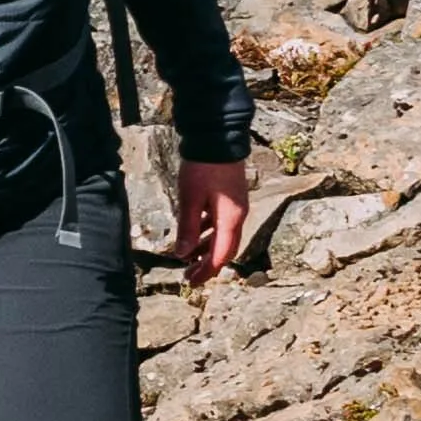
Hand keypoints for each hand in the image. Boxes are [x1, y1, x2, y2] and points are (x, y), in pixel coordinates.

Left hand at [176, 159, 254, 285]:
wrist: (219, 139)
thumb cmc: (203, 168)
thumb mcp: (190, 200)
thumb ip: (187, 228)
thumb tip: (183, 254)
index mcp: (230, 220)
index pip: (221, 255)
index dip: (206, 271)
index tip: (191, 282)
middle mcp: (238, 216)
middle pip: (225, 249)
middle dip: (208, 264)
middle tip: (190, 275)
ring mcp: (237, 207)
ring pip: (223, 236)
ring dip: (207, 248)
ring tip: (188, 257)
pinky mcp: (231, 198)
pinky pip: (221, 223)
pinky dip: (208, 232)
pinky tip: (194, 233)